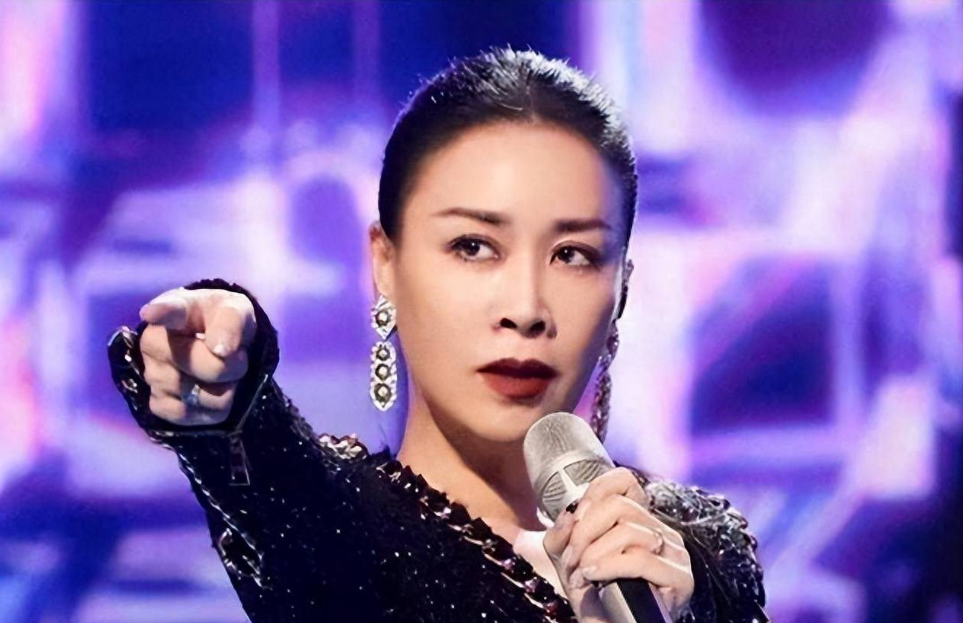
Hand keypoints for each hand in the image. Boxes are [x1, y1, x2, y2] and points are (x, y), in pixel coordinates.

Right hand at [138, 287, 255, 425]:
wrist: (215, 345)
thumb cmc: (222, 322)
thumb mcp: (237, 310)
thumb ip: (232, 321)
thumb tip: (221, 349)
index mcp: (175, 309)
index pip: (169, 310)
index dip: (162, 312)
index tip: (152, 313)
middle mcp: (154, 343)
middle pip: (211, 367)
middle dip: (234, 366)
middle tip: (234, 355)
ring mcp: (153, 375)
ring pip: (207, 397)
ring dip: (226, 388)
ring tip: (219, 372)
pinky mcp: (159, 405)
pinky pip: (198, 416)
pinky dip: (214, 408)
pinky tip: (208, 390)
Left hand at [543, 468, 693, 621]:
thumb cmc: (592, 596)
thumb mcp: (568, 558)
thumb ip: (562, 534)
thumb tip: (570, 515)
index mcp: (640, 520)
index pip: (624, 481)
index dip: (594, 494)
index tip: (575, 521)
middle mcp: (661, 531)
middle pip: (618, 506)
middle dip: (585, 532)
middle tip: (572, 558)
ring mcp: (674, 554)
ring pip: (627, 531)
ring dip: (593, 553)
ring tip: (582, 574)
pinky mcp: (680, 579)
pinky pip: (640, 559)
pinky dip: (609, 566)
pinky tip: (593, 577)